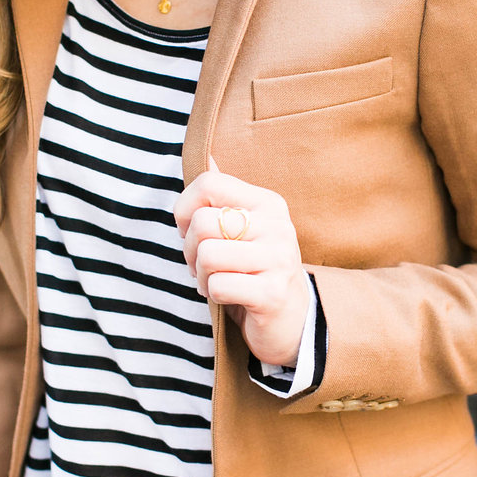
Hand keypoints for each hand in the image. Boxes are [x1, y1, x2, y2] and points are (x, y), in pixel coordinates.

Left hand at [174, 157, 310, 367]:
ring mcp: (278, 259)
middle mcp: (277, 225)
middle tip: (202, 264)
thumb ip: (224, 194)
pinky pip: (218, 285)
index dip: (185, 209)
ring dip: (201, 275)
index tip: (191, 231)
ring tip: (216, 280)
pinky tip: (228, 296)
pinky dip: (213, 294)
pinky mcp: (272, 293)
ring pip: (207, 255)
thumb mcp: (243, 227)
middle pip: (202, 222)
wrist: (292, 319)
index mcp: (267, 203)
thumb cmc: (255, 269)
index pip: (208, 182)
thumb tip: (206, 157)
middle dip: (189, 250)